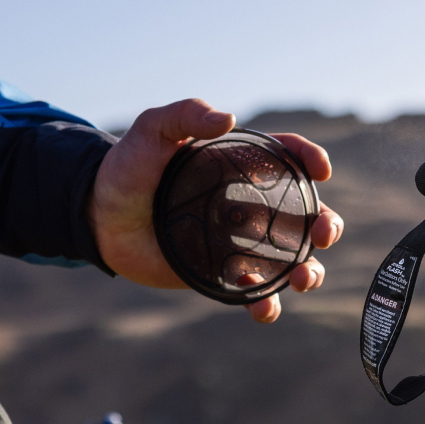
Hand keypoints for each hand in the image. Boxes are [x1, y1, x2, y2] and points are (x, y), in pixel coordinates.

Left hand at [89, 98, 343, 322]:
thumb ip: (185, 115)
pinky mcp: (221, 275)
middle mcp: (248, 204)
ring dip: (308, 271)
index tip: (321, 169)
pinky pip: (254, 293)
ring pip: (290, 259)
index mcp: (240, 165)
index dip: (311, 159)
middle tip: (323, 233)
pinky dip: (266, 304)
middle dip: (325, 225)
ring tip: (304, 280)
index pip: (288, 158)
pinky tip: (262, 308)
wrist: (98, 218)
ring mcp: (238, 242)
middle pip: (304, 215)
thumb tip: (228, 118)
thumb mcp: (152, 130)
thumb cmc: (126, 168)